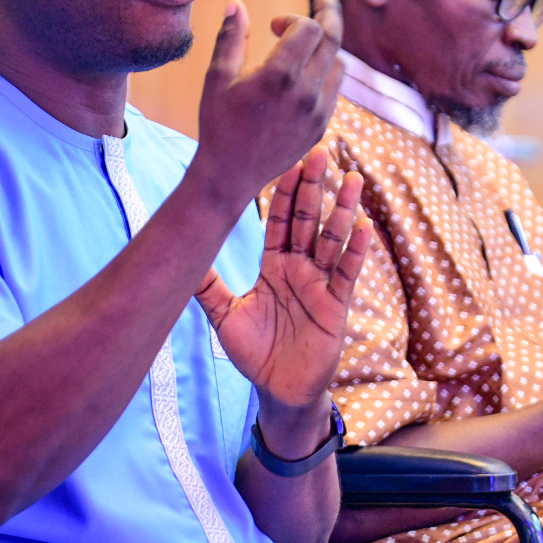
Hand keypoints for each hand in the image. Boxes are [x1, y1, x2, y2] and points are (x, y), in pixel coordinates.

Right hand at [190, 0, 344, 209]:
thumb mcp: (217, 77)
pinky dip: (326, 71)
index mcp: (279, 76)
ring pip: (338, 64)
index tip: (274, 25)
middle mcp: (306, 92)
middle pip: (333, 40)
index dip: (293, 18)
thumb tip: (237, 4)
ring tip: (309, 40)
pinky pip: (334, 88)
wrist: (230, 175)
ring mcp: (318, 111)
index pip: (309, 28)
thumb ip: (231, 37)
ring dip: (326, 46)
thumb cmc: (218, 123)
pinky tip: (308, 70)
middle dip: (330, 13)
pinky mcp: (322, 125)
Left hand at [196, 150, 372, 416]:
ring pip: (332, 240)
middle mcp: (299, 269)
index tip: (288, 161)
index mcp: (273, 266)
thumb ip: (207, 286)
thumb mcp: (224, 315)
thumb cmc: (255, 353)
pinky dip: (355, 250)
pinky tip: (364, 226)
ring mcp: (320, 285)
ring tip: (351, 179)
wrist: (278, 390)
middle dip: (314, 187)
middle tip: (321, 152)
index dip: (284, 193)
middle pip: (308, 220)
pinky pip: (347, 274)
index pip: (280, 221)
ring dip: (342, 209)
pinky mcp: (336, 306)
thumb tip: (178, 257)